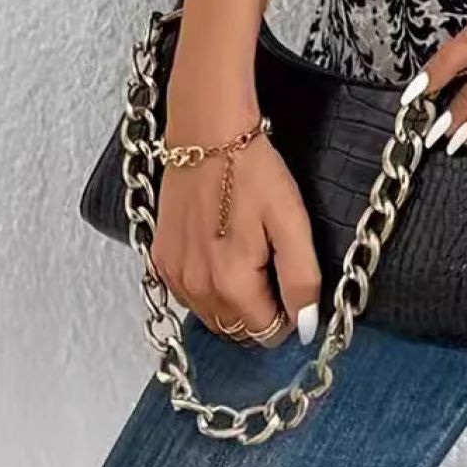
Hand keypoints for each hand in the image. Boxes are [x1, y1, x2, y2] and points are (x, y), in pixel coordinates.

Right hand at [149, 46, 321, 348]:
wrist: (207, 133)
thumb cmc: (252, 170)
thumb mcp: (292, 221)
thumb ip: (301, 278)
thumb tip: (306, 327)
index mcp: (231, 285)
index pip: (266, 332)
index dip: (288, 312)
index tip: (293, 279)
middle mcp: (195, 289)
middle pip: (237, 328)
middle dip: (261, 308)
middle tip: (273, 261)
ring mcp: (173, 275)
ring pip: (212, 315)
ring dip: (234, 300)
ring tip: (249, 251)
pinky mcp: (160, 258)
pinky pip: (190, 293)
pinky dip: (209, 284)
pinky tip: (222, 248)